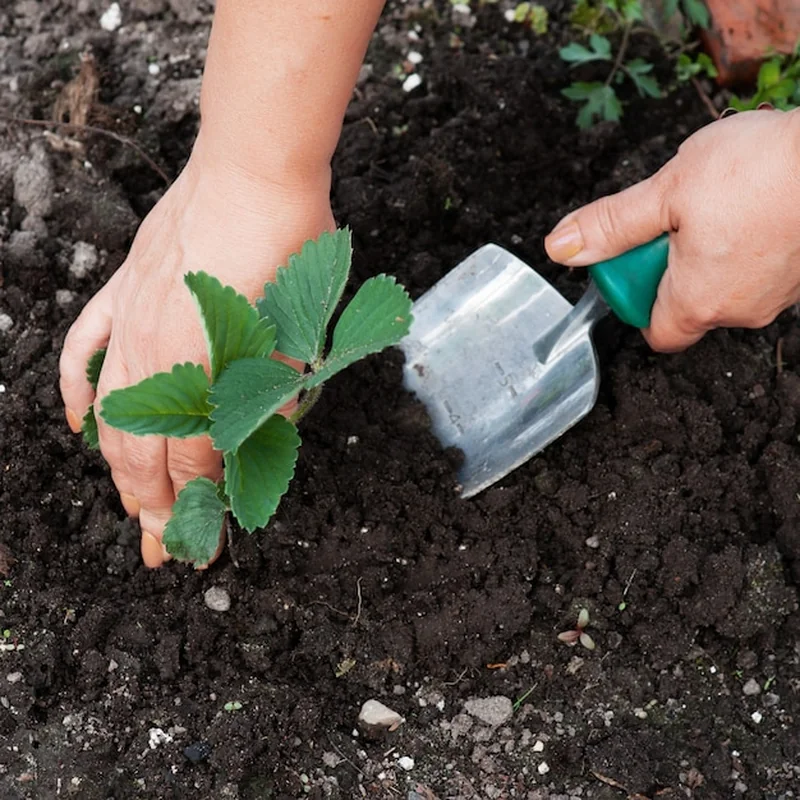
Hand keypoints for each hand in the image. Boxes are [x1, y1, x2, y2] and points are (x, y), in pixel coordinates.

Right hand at [59, 131, 334, 567]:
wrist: (252, 174)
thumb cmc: (287, 248)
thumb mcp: (299, 333)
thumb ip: (270, 396)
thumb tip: (256, 441)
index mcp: (208, 375)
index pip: (197, 462)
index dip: (200, 510)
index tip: (203, 546)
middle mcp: (159, 360)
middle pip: (148, 454)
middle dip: (156, 510)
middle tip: (163, 551)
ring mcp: (132, 326)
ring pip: (113, 418)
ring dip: (120, 470)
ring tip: (131, 509)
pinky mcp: (121, 295)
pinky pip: (84, 352)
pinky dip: (75, 393)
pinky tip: (76, 425)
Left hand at [544, 107, 799, 351]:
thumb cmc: (761, 170)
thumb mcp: (665, 193)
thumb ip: (611, 226)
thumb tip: (561, 248)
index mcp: (698, 304)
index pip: (654, 333)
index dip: (635, 299)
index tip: (634, 258)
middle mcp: (739, 312)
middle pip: (686, 307)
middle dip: (670, 267)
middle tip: (677, 218)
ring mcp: (776, 296)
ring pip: (723, 285)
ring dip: (709, 252)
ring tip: (719, 205)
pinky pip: (757, 270)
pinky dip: (744, 245)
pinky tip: (750, 205)